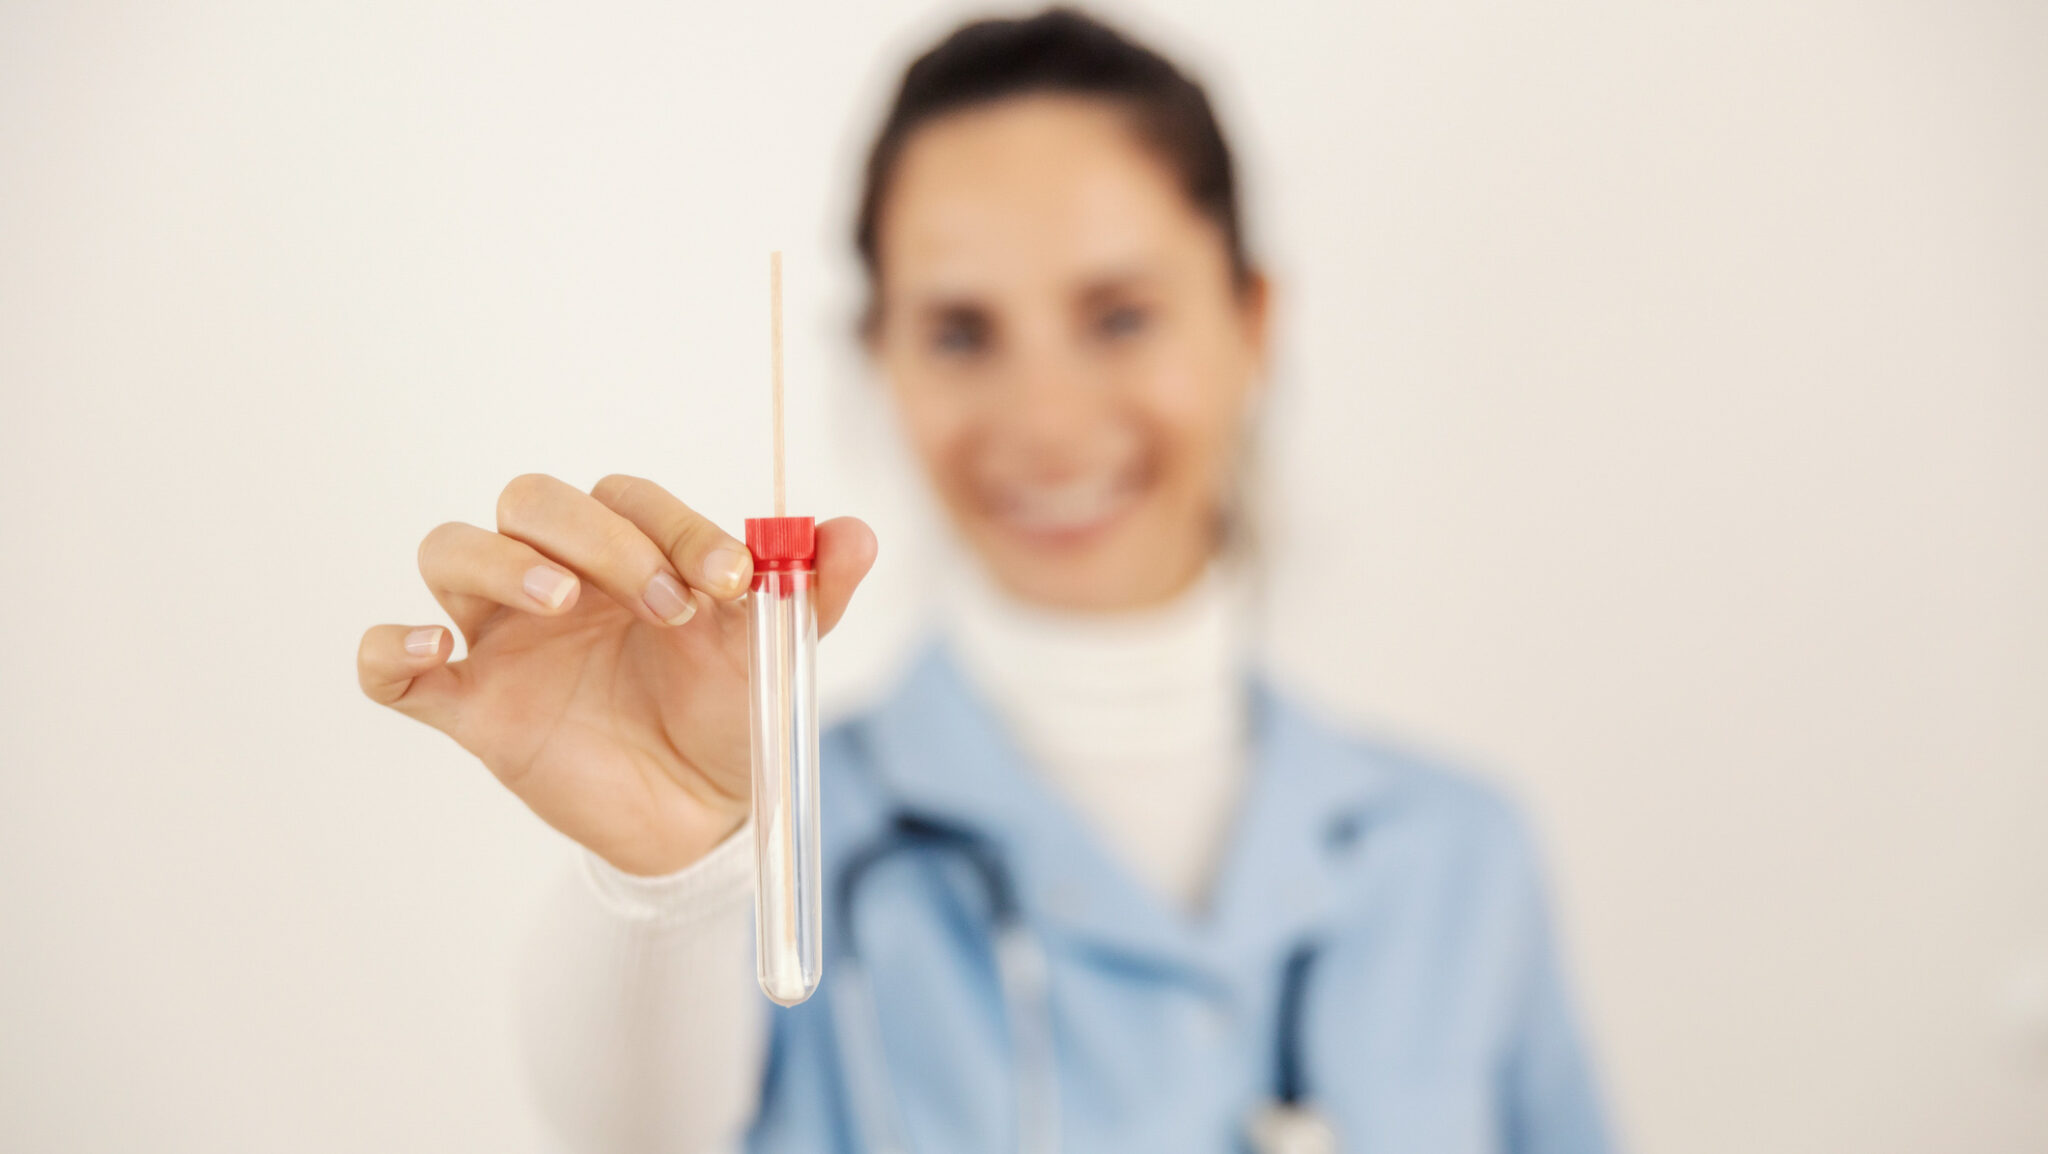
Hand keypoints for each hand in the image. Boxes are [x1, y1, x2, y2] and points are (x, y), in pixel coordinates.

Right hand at [357, 473, 876, 875]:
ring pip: (452, 550)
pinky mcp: (470, 707)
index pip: (625, 498)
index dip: (675, 526)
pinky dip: (394, 649)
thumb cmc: (730, 710)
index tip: (735, 581)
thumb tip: (858, 533)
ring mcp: (503, 639)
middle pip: (530, 502)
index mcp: (628, 550)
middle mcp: (556, 577)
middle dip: (597, 536)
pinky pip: (388, 665)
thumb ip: (814, 591)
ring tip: (563, 601)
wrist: (704, 812)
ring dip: (500, 561)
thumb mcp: (779, 653)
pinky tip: (439, 653)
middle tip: (666, 604)